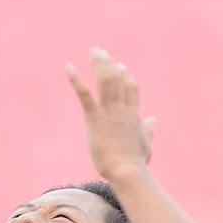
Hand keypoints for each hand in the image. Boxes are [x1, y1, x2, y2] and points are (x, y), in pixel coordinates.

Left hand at [66, 48, 156, 179]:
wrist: (127, 171)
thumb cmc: (135, 163)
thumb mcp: (145, 145)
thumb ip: (148, 131)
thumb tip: (153, 120)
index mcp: (133, 116)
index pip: (131, 88)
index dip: (126, 76)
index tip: (120, 65)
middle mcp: (122, 110)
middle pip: (118, 79)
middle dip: (109, 64)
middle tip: (100, 51)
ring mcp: (109, 113)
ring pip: (105, 81)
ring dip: (99, 64)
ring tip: (94, 51)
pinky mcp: (95, 119)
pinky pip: (85, 95)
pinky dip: (76, 80)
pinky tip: (69, 67)